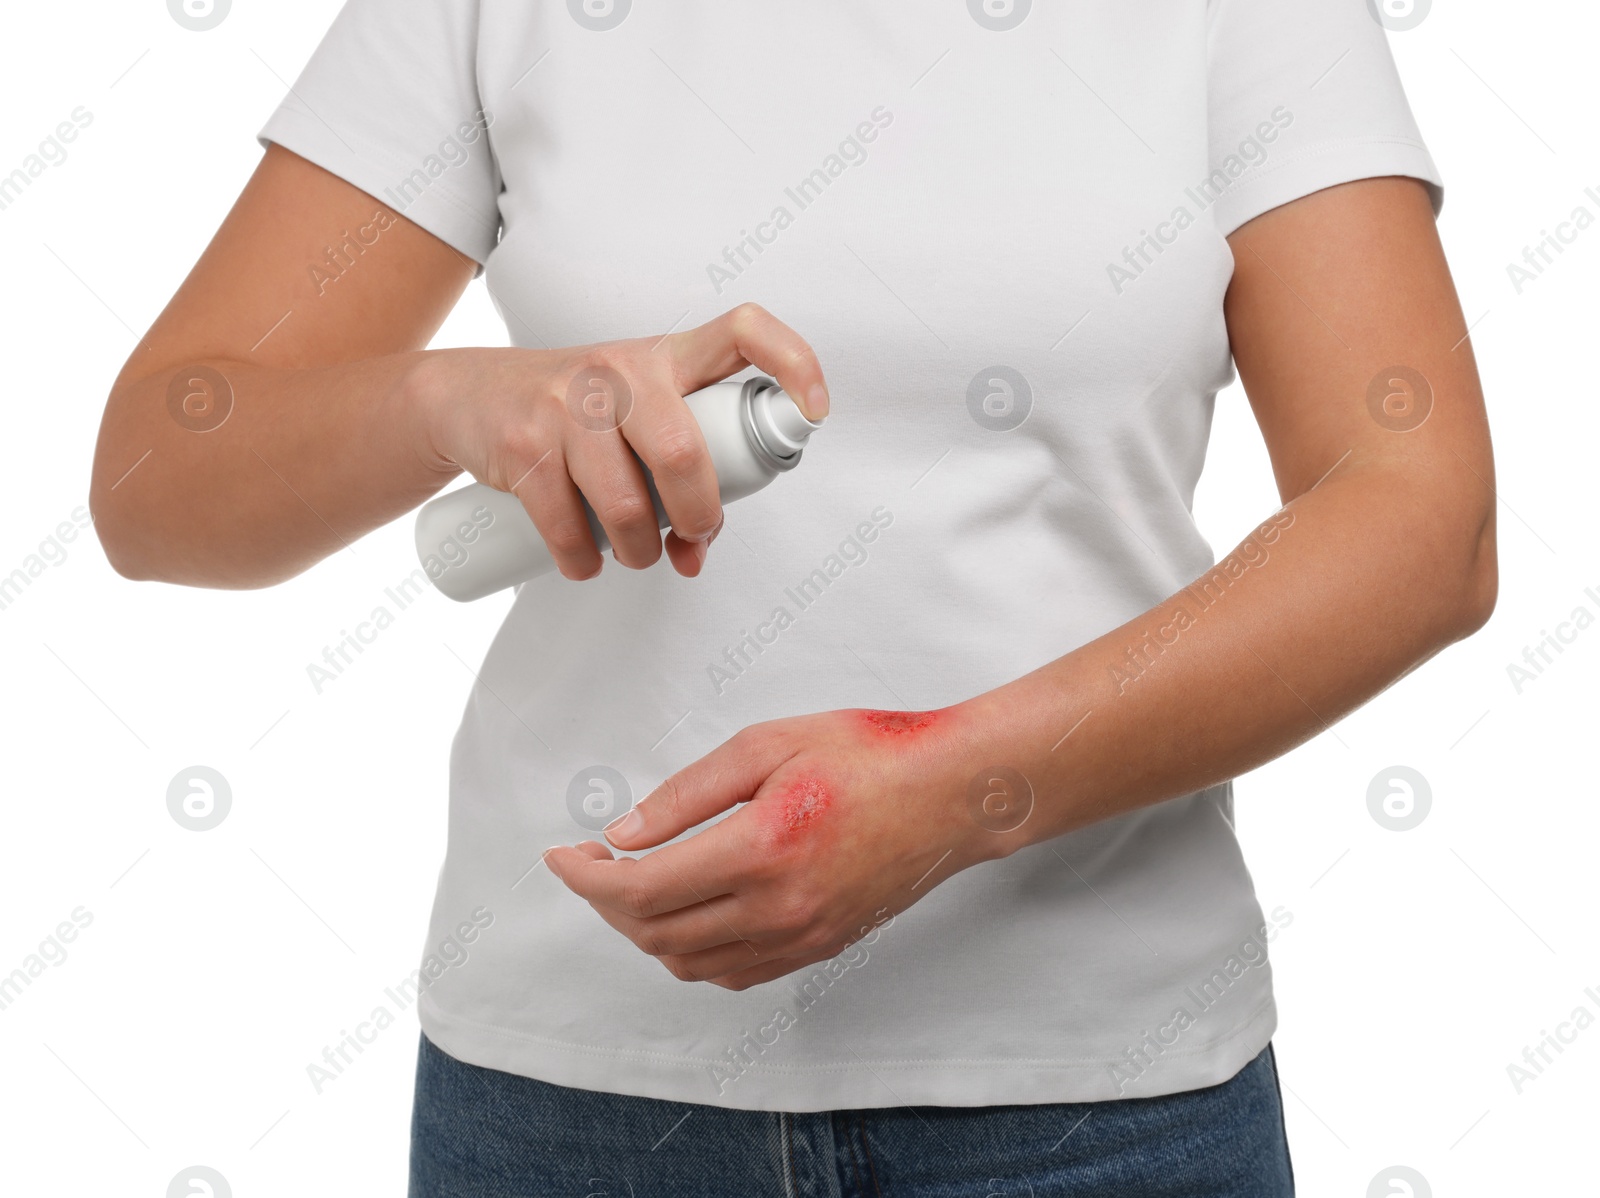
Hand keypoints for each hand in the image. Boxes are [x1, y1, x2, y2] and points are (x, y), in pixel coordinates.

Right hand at [410, 303, 828, 580]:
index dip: (793, 362)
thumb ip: (679, 469)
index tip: (816, 409)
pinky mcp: (523, 444)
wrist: (467, 396)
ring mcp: (567, 404)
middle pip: (683, 452)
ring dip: (638, 552)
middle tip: (693, 537)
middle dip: (698, 517)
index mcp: (666, 356)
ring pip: (625, 504)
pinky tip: (584, 563)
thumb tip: (696, 552)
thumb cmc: (575, 414)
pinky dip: (582, 562)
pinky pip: (567, 526)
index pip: (744, 331)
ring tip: (635, 555)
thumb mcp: (633, 414)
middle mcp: (620, 370)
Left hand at [543, 705, 1011, 989]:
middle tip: (591, 863)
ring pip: (688, 962)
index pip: (642, 888)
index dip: (586, 877)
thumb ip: (688, 792)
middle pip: (654, 932)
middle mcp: (778, 907)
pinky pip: (732, 973)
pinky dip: (691, 952)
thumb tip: (624, 833)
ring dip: (643, 930)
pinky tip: (687, 912)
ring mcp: (800, 936)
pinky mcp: (817, 947)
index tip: (562, 855)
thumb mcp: (769, 744)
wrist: (952, 794)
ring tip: (633, 884)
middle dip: (605, 901)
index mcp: (761, 848)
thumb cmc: (870, 754)